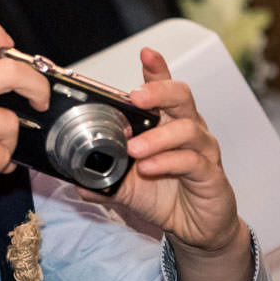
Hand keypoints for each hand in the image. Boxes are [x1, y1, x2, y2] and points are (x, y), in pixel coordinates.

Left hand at [102, 47, 252, 280]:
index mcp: (165, 123)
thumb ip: (99, 176)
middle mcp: (188, 129)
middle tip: (136, 97)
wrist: (195, 228)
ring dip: (156, 137)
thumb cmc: (163, 194)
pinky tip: (149, 167)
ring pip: (186, 129)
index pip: (163, 89)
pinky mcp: (210, 174)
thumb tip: (69, 176)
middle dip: (158, 91)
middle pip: (181, 97)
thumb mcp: (124, 184)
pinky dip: (168, 162)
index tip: (146, 52)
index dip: (157, 69)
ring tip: (133, 149)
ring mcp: (202, 150)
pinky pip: (192, 161)